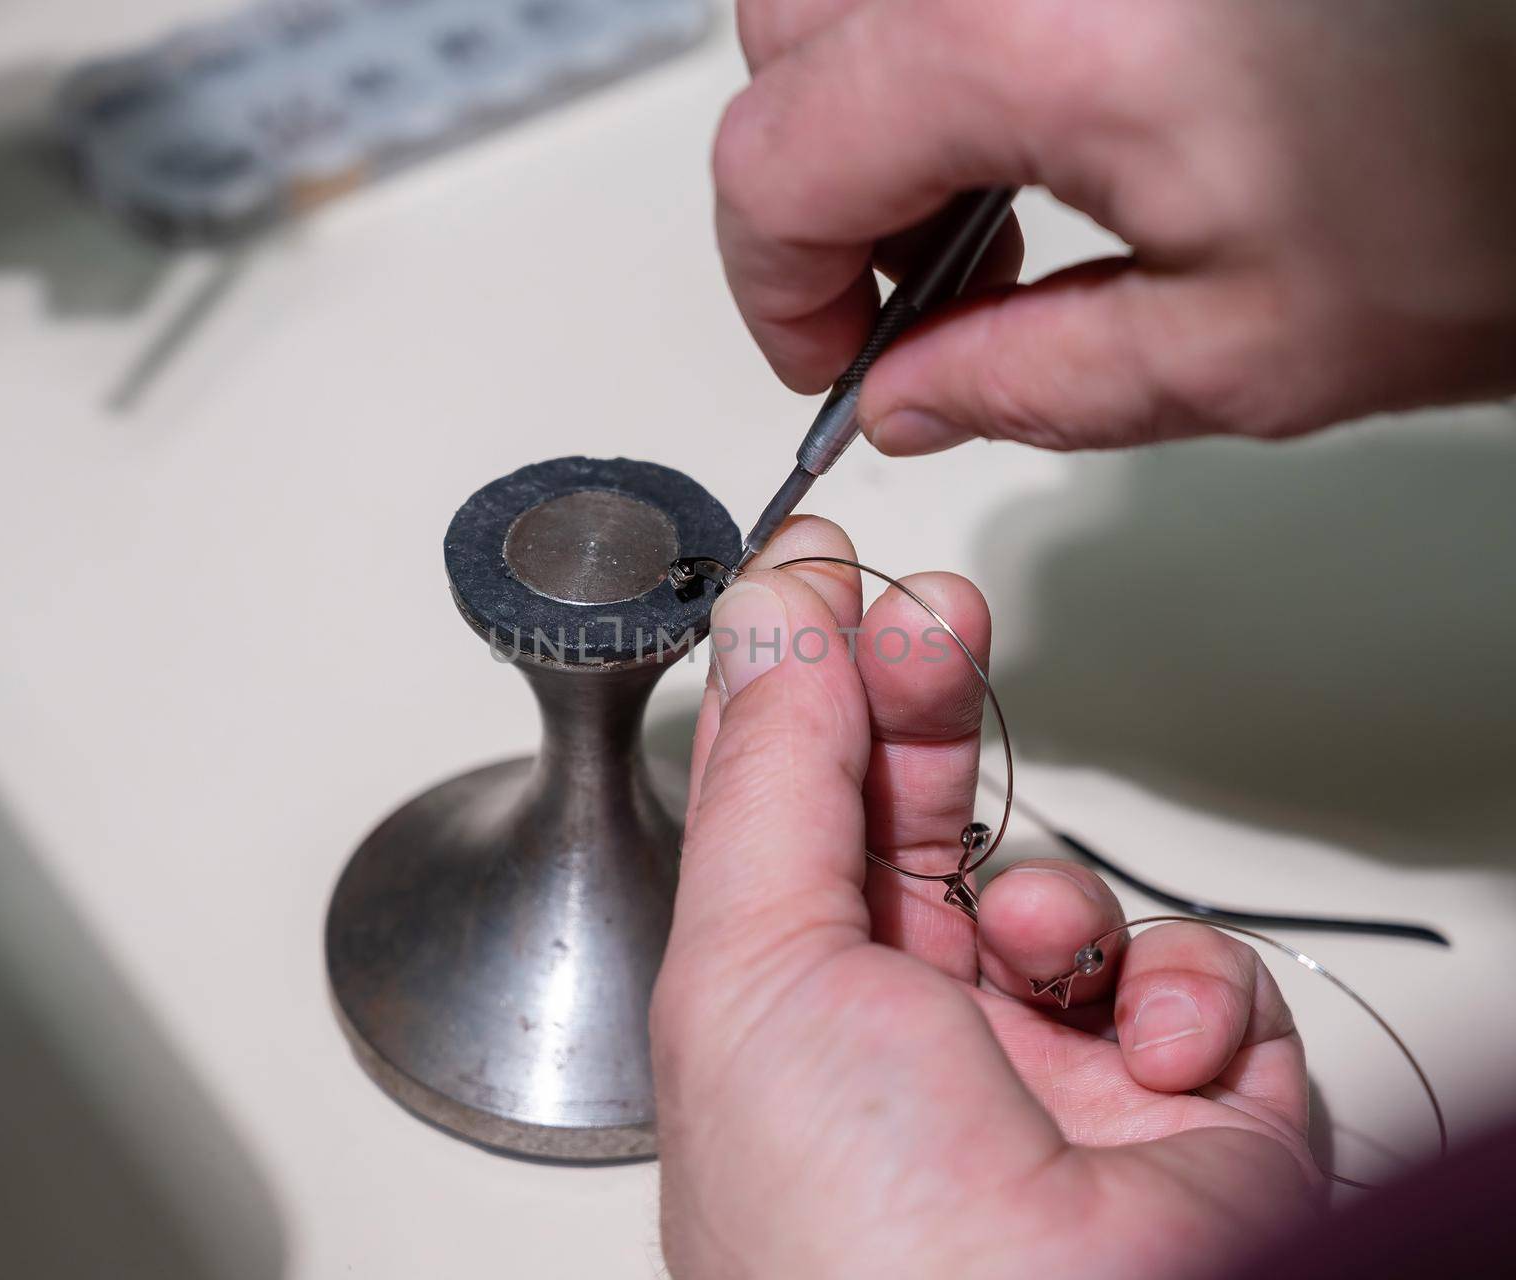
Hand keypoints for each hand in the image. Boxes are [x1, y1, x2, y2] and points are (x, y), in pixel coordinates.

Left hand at [651, 517, 1317, 1277]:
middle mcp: (910, 1035)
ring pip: (1074, 896)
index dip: (814, 683)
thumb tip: (773, 608)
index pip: (800, 807)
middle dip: (929, 704)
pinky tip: (1140, 1049)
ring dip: (1058, 899)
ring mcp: (1047, 1072)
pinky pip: (1202, 981)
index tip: (823, 571)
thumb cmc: (838, 1219)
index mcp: (789, 1005)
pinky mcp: (1183, 1109)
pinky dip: (1181, 995)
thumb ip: (773, 764)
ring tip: (1031, 950)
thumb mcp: (755, 951)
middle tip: (933, 610)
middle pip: (926, 817)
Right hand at [715, 0, 1515, 449]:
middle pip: (783, 38)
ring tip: (983, 194)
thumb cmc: (1500, 181)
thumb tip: (899, 396)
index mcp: (1041, 34)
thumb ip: (1022, 381)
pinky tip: (1040, 106)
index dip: (775, 285)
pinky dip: (944, 35)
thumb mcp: (1240, 351)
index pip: (774, 158)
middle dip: (811, 184)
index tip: (830, 355)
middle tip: (905, 286)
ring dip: (867, 96)